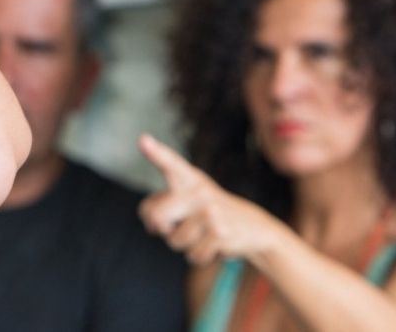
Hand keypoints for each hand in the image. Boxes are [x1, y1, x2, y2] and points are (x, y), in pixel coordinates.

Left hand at [137, 134, 282, 265]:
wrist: (253, 226)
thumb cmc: (204, 213)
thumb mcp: (183, 202)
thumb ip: (157, 207)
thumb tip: (154, 224)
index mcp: (188, 179)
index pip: (170, 164)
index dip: (156, 153)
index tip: (142, 140)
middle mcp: (199, 191)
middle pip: (157, 216)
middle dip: (161, 229)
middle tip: (175, 227)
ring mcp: (211, 211)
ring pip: (175, 240)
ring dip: (183, 244)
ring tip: (202, 233)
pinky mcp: (220, 232)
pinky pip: (193, 255)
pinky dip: (199, 255)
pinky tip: (214, 244)